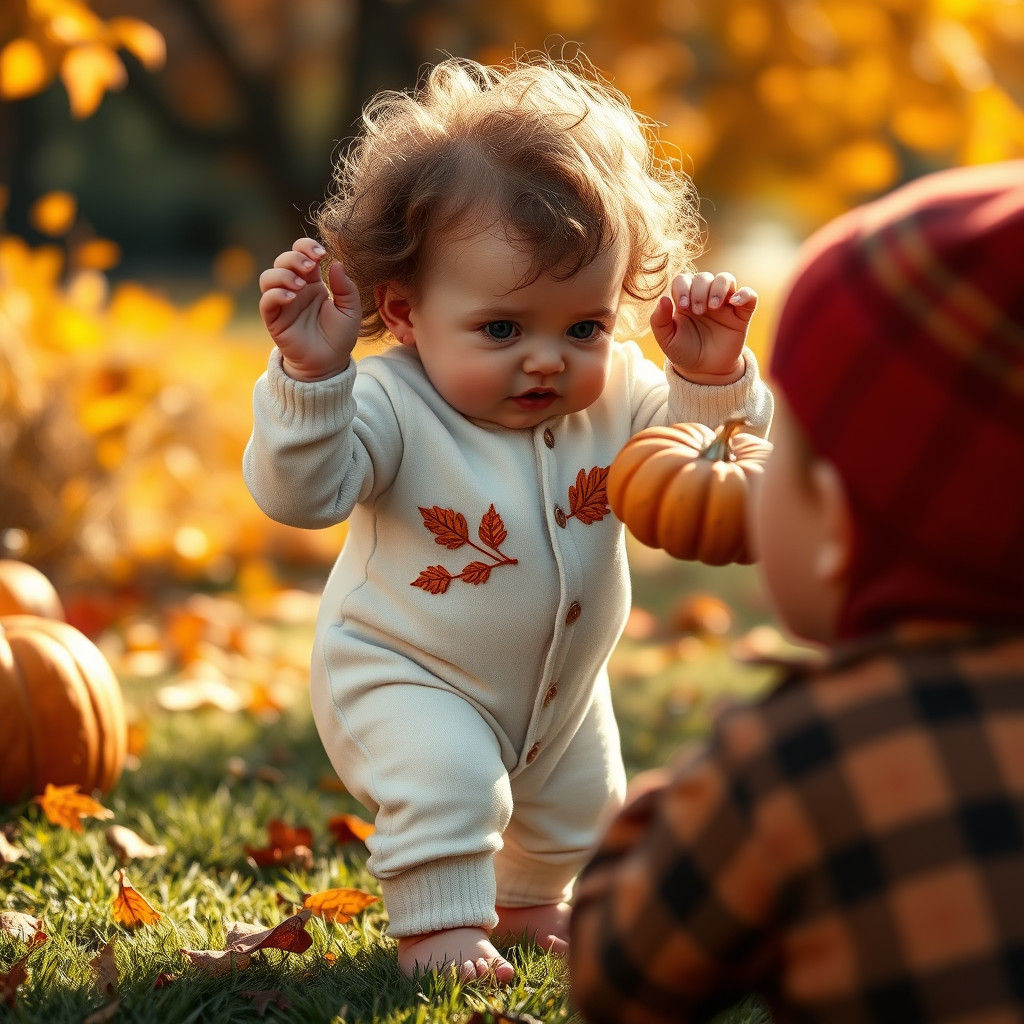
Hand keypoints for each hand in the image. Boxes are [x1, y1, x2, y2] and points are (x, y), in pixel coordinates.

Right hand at [258, 237, 361, 380]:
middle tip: (310, 268)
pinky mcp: (274, 320)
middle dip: (294, 257)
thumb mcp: (351, 311)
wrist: (329, 364)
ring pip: (268, 277)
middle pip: (282, 260)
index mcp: (313, 283)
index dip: (306, 247)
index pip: (301, 254)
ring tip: (300, 284)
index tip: (321, 253)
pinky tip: (292, 297)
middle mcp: (295, 290)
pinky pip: (266, 302)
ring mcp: (282, 304)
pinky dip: (275, 294)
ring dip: (282, 274)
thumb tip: (336, 264)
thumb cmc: (339, 337)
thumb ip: (346, 288)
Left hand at [650, 272, 756, 384]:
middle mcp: (705, 297)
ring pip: (726, 279)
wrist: (705, 370)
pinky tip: (734, 303)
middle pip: (704, 277)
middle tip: (698, 312)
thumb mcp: (667, 339)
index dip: (683, 287)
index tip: (683, 306)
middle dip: (700, 291)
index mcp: (685, 299)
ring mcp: (724, 304)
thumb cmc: (684, 351)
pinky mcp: (741, 314)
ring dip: (719, 288)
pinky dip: (744, 294)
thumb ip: (659, 320)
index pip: (683, 279)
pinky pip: (749, 295)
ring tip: (713, 307)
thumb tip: (663, 298)